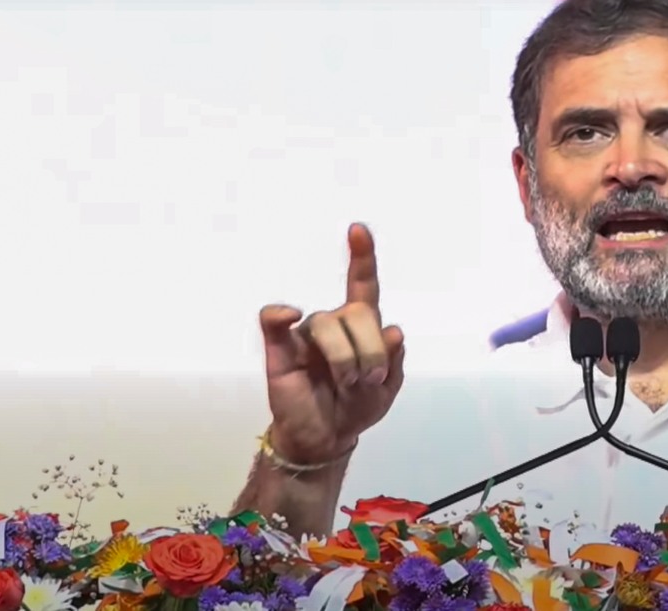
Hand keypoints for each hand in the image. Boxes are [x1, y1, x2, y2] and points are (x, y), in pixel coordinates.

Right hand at [258, 223, 405, 464]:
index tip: (358, 230)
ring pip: (328, 323)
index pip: (363, 286)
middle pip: (358, 311)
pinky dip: (280, 314)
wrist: (324, 437)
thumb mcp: (386, 389)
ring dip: (346, 357)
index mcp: (362, 327)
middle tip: (369, 378)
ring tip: (348, 383)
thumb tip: (394, 330)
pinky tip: (288, 315)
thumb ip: (393, 361)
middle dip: (372, 348)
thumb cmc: (354, 408)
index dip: (362, 257)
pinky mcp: (279, 347)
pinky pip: (273, 320)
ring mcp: (306, 333)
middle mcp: (334, 322)